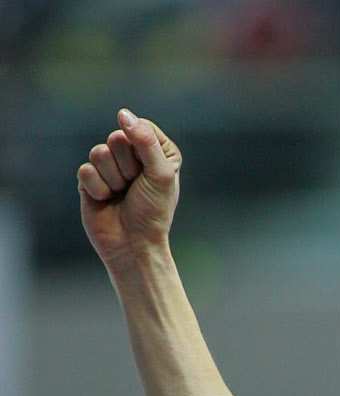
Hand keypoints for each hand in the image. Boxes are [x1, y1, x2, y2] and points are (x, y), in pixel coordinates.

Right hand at [78, 109, 181, 269]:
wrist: (134, 246)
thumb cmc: (153, 213)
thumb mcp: (161, 174)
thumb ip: (146, 140)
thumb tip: (123, 113)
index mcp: (156, 151)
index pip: (139, 127)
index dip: (142, 149)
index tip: (150, 173)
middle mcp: (131, 156)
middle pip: (117, 137)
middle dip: (126, 166)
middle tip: (134, 186)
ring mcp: (109, 167)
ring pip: (99, 152)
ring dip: (112, 179)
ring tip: (121, 195)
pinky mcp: (90, 180)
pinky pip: (86, 170)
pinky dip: (98, 189)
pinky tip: (106, 201)